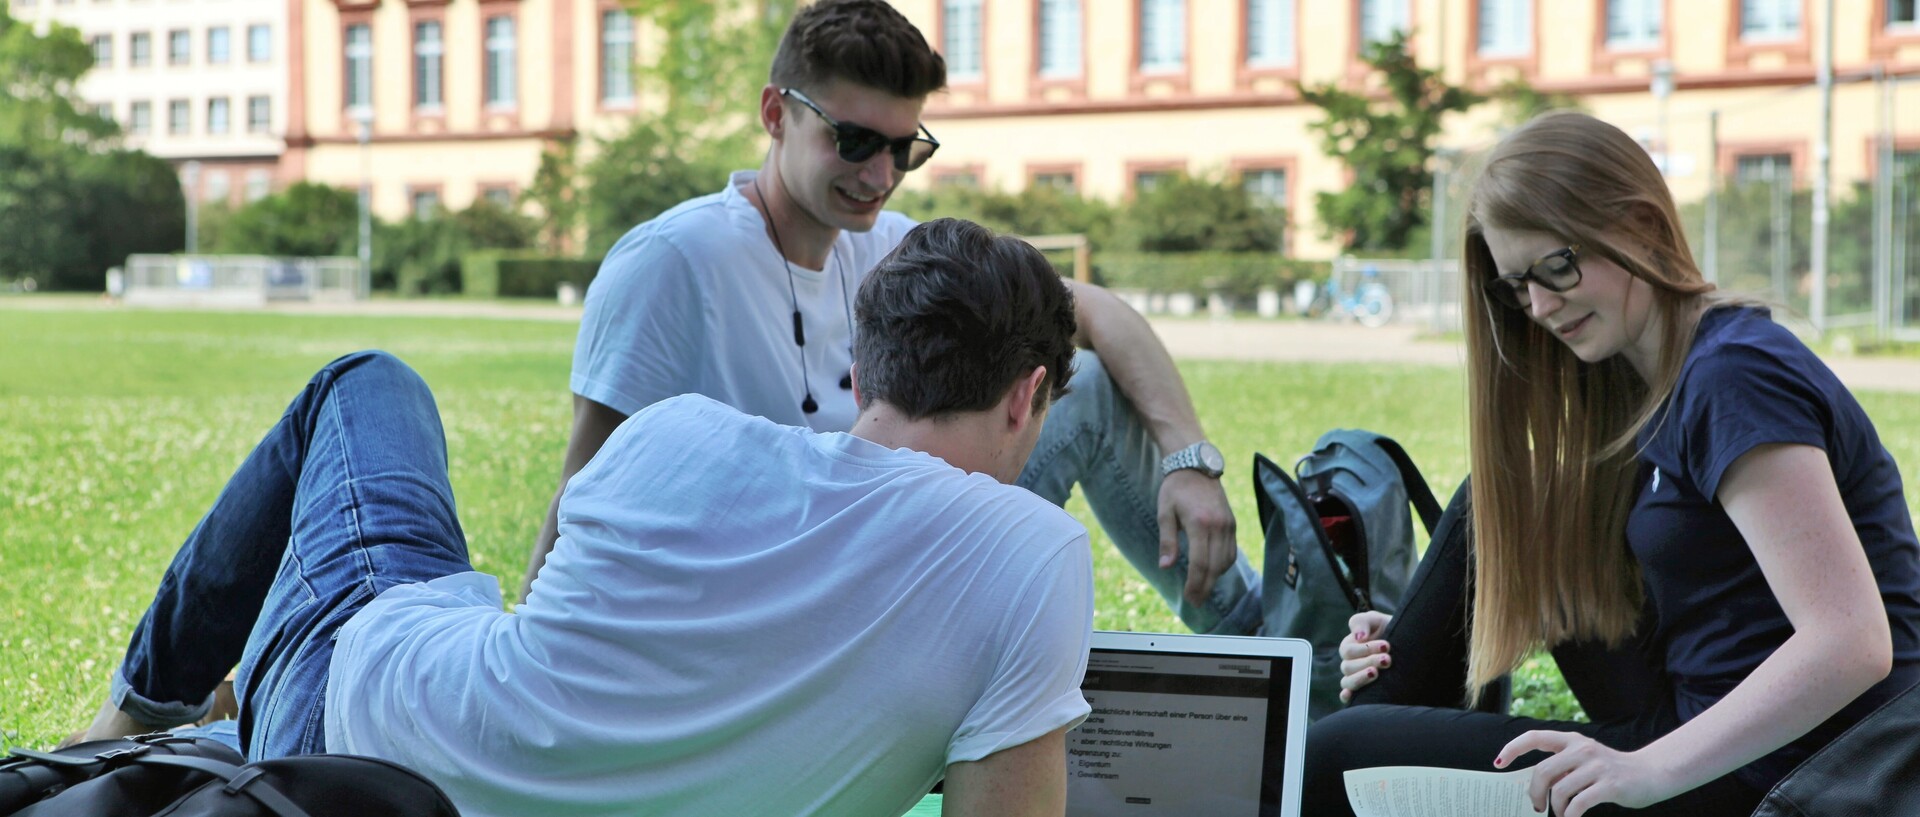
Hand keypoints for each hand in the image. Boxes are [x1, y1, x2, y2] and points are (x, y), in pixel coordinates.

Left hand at [1156, 469, 1236, 605]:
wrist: (1196, 466)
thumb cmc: (1176, 489)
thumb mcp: (1164, 513)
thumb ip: (1167, 540)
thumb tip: (1166, 566)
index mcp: (1200, 523)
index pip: (1200, 563)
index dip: (1195, 584)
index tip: (1189, 597)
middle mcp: (1218, 526)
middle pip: (1215, 566)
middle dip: (1205, 587)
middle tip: (1195, 601)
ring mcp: (1228, 525)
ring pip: (1226, 561)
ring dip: (1215, 578)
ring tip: (1202, 589)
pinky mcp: (1232, 523)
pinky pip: (1231, 551)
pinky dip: (1223, 565)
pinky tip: (1212, 572)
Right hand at [1338, 611, 1393, 702]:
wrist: (1409, 645)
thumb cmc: (1390, 630)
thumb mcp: (1376, 620)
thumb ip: (1362, 621)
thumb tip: (1359, 637)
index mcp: (1350, 646)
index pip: (1349, 651)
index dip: (1366, 649)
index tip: (1387, 645)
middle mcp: (1350, 663)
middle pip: (1348, 667)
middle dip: (1369, 662)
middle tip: (1388, 659)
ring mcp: (1355, 678)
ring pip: (1347, 682)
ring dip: (1360, 678)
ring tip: (1377, 674)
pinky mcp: (1362, 691)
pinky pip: (1347, 696)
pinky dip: (1346, 696)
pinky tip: (1351, 696)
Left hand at [1495, 732, 1678, 816]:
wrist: (1651, 774)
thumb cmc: (1611, 771)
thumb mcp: (1584, 761)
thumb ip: (1563, 766)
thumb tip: (1534, 786)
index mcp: (1572, 740)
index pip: (1534, 737)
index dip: (1513, 748)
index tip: (1499, 763)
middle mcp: (1582, 749)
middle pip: (1542, 771)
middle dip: (1534, 793)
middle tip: (1536, 806)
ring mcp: (1596, 767)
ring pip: (1559, 790)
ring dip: (1555, 807)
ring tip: (1561, 813)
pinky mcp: (1609, 785)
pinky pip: (1578, 804)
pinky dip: (1570, 815)